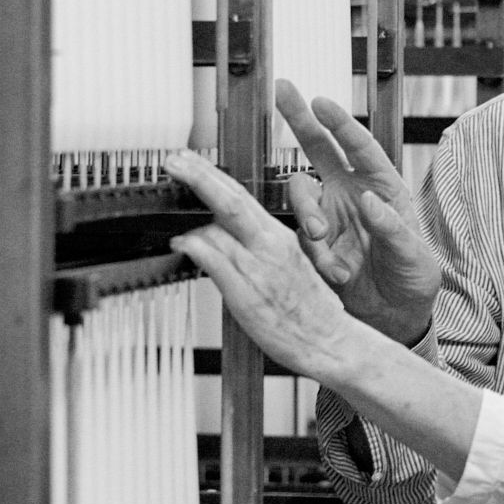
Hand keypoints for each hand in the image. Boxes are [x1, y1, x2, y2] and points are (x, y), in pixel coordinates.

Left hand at [166, 151, 363, 380]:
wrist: (330, 342)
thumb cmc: (311, 311)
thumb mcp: (291, 266)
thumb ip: (260, 247)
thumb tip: (225, 236)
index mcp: (281, 237)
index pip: (242, 195)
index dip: (212, 175)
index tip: (191, 161)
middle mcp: (269, 247)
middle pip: (229, 201)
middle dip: (198, 176)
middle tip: (173, 162)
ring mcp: (257, 269)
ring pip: (216, 229)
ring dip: (189, 222)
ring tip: (173, 224)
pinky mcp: (245, 294)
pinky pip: (213, 260)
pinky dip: (193, 247)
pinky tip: (181, 243)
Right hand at [275, 80, 439, 342]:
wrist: (395, 316)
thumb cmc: (413, 277)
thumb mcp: (413, 254)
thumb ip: (391, 228)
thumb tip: (370, 202)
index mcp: (382, 186)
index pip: (360, 147)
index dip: (340, 123)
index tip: (321, 103)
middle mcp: (351, 194)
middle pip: (319, 148)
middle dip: (300, 118)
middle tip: (282, 91)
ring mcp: (329, 216)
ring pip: (302, 193)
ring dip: (308, 211)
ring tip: (323, 237)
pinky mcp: (313, 244)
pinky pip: (300, 237)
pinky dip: (314, 253)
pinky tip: (336, 272)